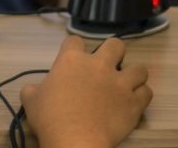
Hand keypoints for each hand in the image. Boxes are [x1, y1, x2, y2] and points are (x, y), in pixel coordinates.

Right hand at [20, 36, 151, 147]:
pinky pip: (147, 92)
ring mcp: (119, 83)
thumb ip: (34, 89)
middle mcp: (99, 65)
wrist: (75, 141)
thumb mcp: (30, 99)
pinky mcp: (133, 103)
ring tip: (127, 84)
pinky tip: (134, 102)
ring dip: (134, 75)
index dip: (74, 49)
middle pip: (115, 45)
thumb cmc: (50, 118)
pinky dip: (141, 96)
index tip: (73, 60)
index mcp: (72, 60)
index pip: (74, 40)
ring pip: (139, 68)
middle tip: (107, 67)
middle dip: (113, 53)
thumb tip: (34, 90)